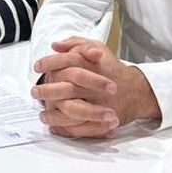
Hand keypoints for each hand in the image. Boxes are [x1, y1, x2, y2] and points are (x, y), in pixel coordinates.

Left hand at [30, 37, 159, 137]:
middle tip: (34, 92)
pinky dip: (65, 128)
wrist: (136, 92)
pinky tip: (53, 126)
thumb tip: (55, 45)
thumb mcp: (98, 47)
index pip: (67, 61)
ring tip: (42, 115)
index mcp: (93, 65)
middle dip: (48, 91)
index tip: (37, 67)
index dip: (49, 63)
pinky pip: (80, 127)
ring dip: (54, 114)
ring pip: (72, 110)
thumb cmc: (111, 69)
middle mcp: (96, 85)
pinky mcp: (102, 121)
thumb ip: (76, 44)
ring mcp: (99, 104)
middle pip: (67, 88)